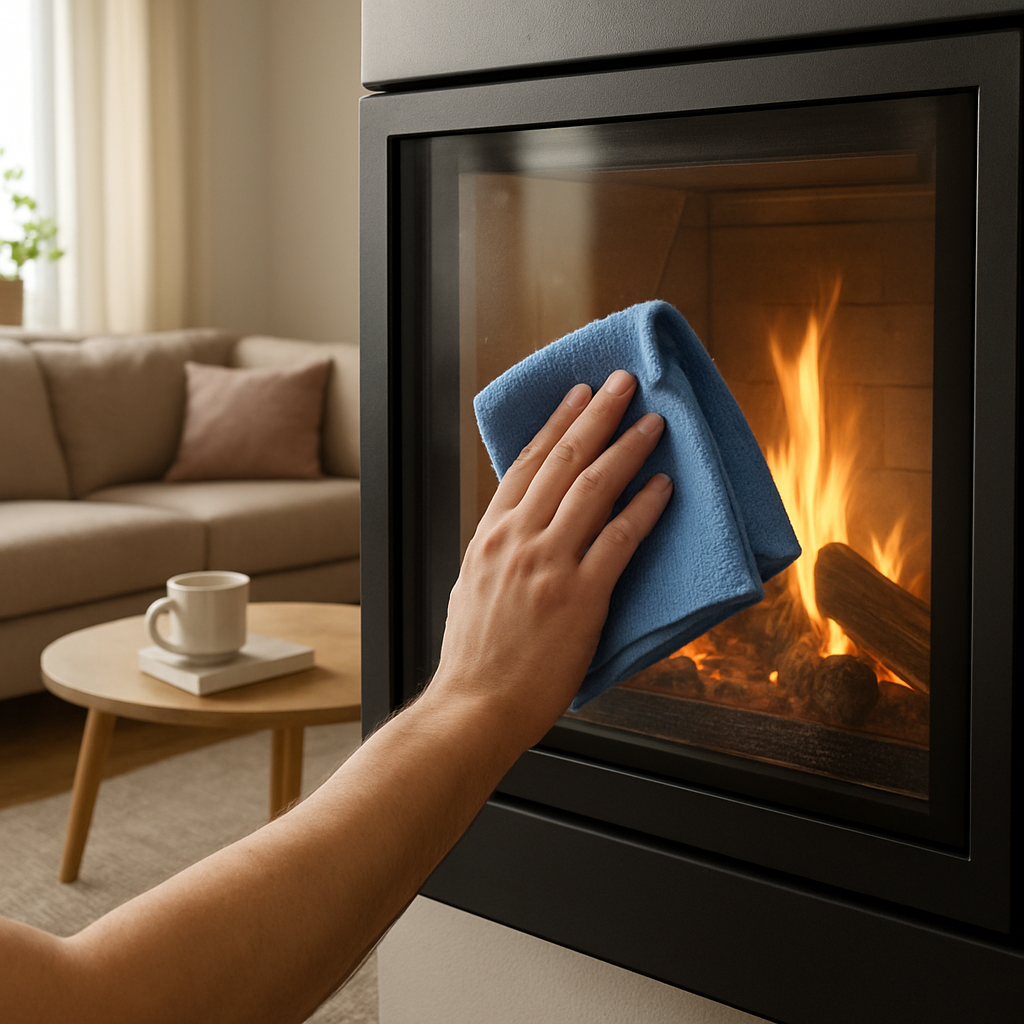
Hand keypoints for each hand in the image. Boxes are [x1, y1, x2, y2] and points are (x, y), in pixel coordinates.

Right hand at [430, 369, 671, 750]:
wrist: (473, 707)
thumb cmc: (474, 657)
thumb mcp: (471, 588)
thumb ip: (498, 552)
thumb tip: (520, 529)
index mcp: (490, 536)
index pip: (526, 463)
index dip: (556, 423)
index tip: (578, 396)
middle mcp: (517, 539)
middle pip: (563, 461)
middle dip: (596, 415)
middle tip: (622, 383)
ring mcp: (548, 565)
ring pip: (593, 488)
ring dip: (626, 449)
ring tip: (651, 423)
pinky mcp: (580, 596)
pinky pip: (619, 539)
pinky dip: (643, 508)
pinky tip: (663, 486)